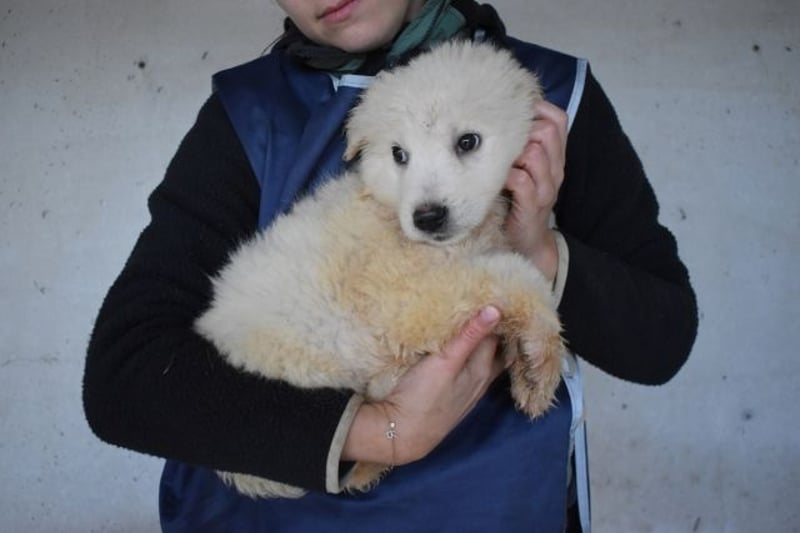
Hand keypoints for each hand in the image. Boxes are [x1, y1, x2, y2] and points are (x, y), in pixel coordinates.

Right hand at [343, 306, 504, 464]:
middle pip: (496, 348)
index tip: (495, 292)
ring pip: (485, 358)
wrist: (402, 434)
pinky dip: (473, 353)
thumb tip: (497, 308)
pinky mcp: (456, 394)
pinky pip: (472, 368)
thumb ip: (469, 336)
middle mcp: (482, 379)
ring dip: (485, 340)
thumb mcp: (445, 363)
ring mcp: (470, 389)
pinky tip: (463, 345)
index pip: (498, 335)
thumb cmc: (422, 398)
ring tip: (480, 316)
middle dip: (496, 328)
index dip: (498, 315)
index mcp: (483, 369)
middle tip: (491, 300)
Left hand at [504, 100, 567, 280]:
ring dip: (513, 154)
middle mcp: (555, 170)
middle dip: (522, 131)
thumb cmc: (522, 200)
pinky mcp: (532, 206)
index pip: (558, 119)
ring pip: (535, 154)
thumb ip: (524, 146)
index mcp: (556, 157)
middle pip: (547, 132)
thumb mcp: (528, 169)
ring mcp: (546, 188)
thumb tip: (501, 116)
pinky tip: (498, 180)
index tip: (514, 115)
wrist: (530, 241)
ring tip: (499, 162)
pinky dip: (507, 176)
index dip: (538, 110)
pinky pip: (522, 181)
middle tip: (502, 143)